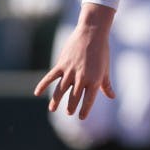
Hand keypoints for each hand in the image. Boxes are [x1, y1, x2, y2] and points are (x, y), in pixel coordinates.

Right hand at [34, 4, 115, 118]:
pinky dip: (42, 85)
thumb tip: (112, 96)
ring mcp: (70, 71)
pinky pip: (50, 77)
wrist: (92, 33)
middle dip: (70, 107)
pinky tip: (37, 93)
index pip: (88, 100)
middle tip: (68, 112)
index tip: (81, 117)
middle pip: (73, 97)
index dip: (84, 110)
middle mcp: (82, 77)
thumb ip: (106, 84)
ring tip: (53, 109)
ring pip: (60, 90)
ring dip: (56, 101)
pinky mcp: (61, 64)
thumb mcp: (105, 69)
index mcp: (95, 80)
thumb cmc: (102, 51)